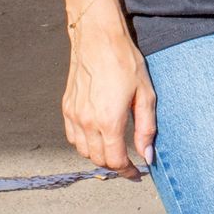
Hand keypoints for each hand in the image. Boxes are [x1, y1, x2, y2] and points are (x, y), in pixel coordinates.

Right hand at [62, 6, 154, 180]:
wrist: (98, 39)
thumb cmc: (125, 63)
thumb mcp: (145, 95)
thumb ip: (146, 128)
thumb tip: (147, 155)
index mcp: (108, 121)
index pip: (114, 161)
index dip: (127, 172)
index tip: (137, 174)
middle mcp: (86, 122)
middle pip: (98, 159)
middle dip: (115, 166)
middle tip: (130, 164)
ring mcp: (73, 116)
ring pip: (83, 151)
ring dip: (98, 156)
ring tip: (115, 151)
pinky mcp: (66, 107)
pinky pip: (72, 137)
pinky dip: (84, 144)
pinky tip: (98, 137)